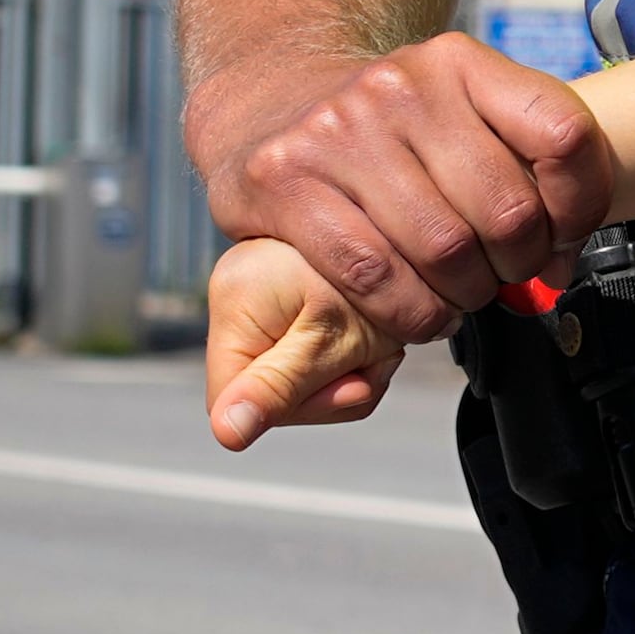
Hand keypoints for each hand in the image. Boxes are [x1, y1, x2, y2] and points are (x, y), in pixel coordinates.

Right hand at [198, 34, 612, 345]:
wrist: (271, 96)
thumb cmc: (389, 125)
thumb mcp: (460, 110)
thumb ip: (523, 166)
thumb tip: (558, 262)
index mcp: (462, 62)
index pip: (563, 135)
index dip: (582, 203)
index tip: (566, 237)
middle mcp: (401, 87)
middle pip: (507, 209)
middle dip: (519, 263)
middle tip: (505, 275)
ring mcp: (338, 131)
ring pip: (444, 250)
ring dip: (467, 296)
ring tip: (462, 295)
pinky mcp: (283, 182)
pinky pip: (373, 275)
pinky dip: (411, 312)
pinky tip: (420, 311)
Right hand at [204, 235, 402, 448]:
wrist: (408, 200)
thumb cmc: (372, 266)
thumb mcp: (333, 337)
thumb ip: (284, 385)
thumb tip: (226, 433)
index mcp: (234, 295)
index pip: (235, 399)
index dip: (301, 406)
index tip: (348, 381)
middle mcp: (241, 288)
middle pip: (276, 391)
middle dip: (340, 382)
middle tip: (374, 348)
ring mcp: (268, 291)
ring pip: (308, 375)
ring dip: (360, 364)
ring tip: (382, 332)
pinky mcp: (298, 293)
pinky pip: (324, 351)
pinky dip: (364, 349)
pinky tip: (382, 328)